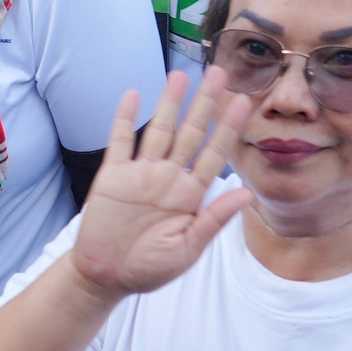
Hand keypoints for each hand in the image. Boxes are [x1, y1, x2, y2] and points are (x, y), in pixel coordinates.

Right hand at [67, 69, 252, 300]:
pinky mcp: (112, 176)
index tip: (244, 103)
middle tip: (220, 73)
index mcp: (189, 196)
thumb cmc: (149, 268)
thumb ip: (213, 220)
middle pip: (190, 133)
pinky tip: (133, 95)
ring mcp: (140, 174)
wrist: (105, 277)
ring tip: (180, 75)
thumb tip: (247, 193)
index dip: (228, 129)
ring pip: (158, 130)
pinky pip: (120, 142)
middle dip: (205, 104)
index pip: (214, 154)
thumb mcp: (187, 250)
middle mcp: (168, 178)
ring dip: (169, 103)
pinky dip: (125, 118)